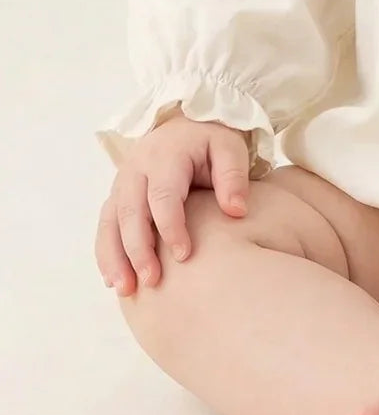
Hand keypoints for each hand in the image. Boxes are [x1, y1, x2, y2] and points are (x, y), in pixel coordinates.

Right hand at [94, 112, 250, 295]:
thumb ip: (233, 176)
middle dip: (138, 248)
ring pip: (111, 221)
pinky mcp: (117, 196)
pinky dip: (106, 253)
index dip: (171, 226)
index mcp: (165, 156)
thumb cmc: (211, 142)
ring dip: (115, 256)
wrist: (187, 126)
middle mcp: (137, 168)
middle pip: (131, 211)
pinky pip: (105, 226)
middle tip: (153, 281)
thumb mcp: (229, 148)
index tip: (184, 256)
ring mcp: (122, 182)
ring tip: (125, 288)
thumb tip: (237, 211)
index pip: (163, 195)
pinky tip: (114, 279)